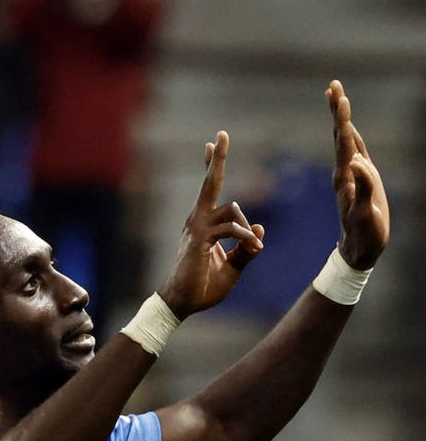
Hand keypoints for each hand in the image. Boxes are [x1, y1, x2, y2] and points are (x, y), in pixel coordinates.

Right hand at [158, 131, 264, 318]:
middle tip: (222, 135)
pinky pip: (229, 228)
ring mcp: (196, 228)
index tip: (212, 144)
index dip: (212, 167)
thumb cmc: (202, 287)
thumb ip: (246, 248)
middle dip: (218, 160)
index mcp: (203, 224)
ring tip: (254, 249)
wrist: (180, 304)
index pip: (209, 190)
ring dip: (246, 229)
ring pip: (230, 209)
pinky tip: (252, 248)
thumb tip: (259, 228)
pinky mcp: (198, 240)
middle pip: (211, 184)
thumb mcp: (233, 267)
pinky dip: (244, 237)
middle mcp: (197, 221)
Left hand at [326, 80, 388, 268]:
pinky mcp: (359, 180)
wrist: (359, 248)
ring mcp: (351, 175)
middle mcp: (344, 171)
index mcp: (345, 176)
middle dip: (338, 110)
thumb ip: (363, 188)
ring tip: (338, 98)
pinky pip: (354, 152)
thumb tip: (355, 163)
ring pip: (345, 141)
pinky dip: (351, 135)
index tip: (338, 95)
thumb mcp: (364, 213)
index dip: (341, 117)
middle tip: (333, 85)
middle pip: (340, 134)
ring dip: (342, 119)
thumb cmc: (364, 233)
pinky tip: (348, 127)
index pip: (342, 141)